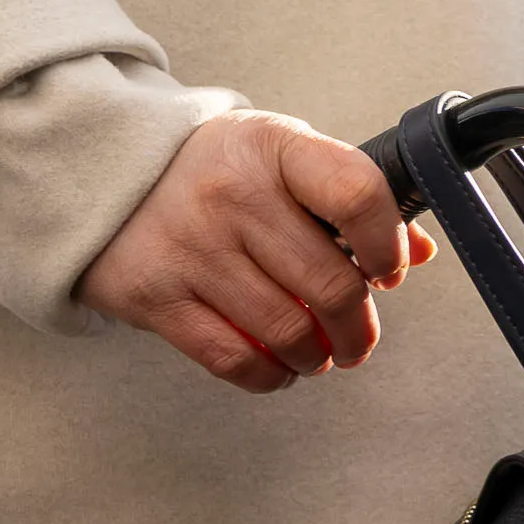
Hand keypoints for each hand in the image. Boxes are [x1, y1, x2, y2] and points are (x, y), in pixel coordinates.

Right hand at [80, 109, 430, 392]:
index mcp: (276, 149)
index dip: (387, 244)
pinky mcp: (153, 296)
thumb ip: (349, 197)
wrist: (104, 174)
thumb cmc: (216, 168)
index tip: (390, 271)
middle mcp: (233, 196)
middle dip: (358, 326)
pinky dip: (267, 375)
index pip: (356, 194)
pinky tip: (279, 369)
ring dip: (317, 355)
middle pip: (329, 281)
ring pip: (286, 328)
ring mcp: (191, 248)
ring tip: (321, 354)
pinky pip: (229, 356)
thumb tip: (419, 252)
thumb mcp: (283, 156)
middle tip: (359, 338)